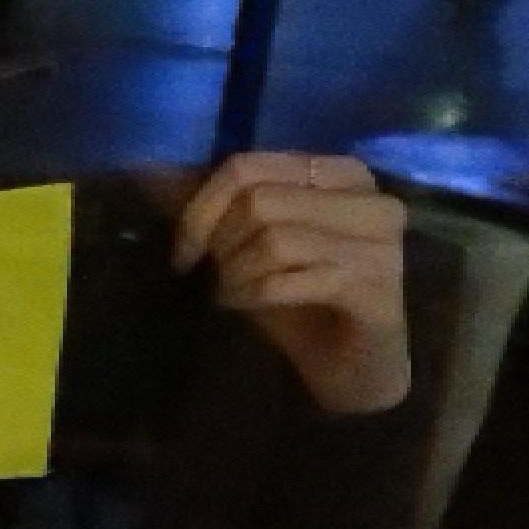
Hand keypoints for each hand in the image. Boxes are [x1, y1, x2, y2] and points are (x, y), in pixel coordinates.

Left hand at [178, 150, 409, 416]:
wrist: (351, 363)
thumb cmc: (296, 296)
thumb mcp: (246, 243)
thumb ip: (210, 206)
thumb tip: (146, 170)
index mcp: (341, 174)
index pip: (248, 165)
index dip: (200, 207)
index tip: (183, 249)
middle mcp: (372, 200)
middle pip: (260, 201)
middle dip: (221, 243)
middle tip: (216, 275)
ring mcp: (382, 244)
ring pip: (275, 239)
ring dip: (236, 272)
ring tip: (232, 291)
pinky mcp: (377, 288)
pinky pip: (290, 279)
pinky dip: (254, 294)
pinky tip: (247, 305)